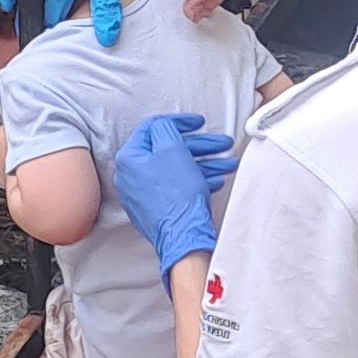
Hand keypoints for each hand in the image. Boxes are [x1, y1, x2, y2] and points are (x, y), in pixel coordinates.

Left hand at [113, 114, 237, 286]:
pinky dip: (195, 180)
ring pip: (176, 170)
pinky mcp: (155, 209)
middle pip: (168, 150)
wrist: (183, 236)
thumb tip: (164, 125)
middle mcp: (131, 176)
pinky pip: (175, 187)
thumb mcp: (172, 149)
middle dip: (199, 146)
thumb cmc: (177, 195)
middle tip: (222, 144)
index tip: (199, 122)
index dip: (180, 121)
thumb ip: (166, 128)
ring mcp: (142, 195)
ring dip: (204, 163)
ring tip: (228, 164)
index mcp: (129, 158)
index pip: (153, 128)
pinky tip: (216, 180)